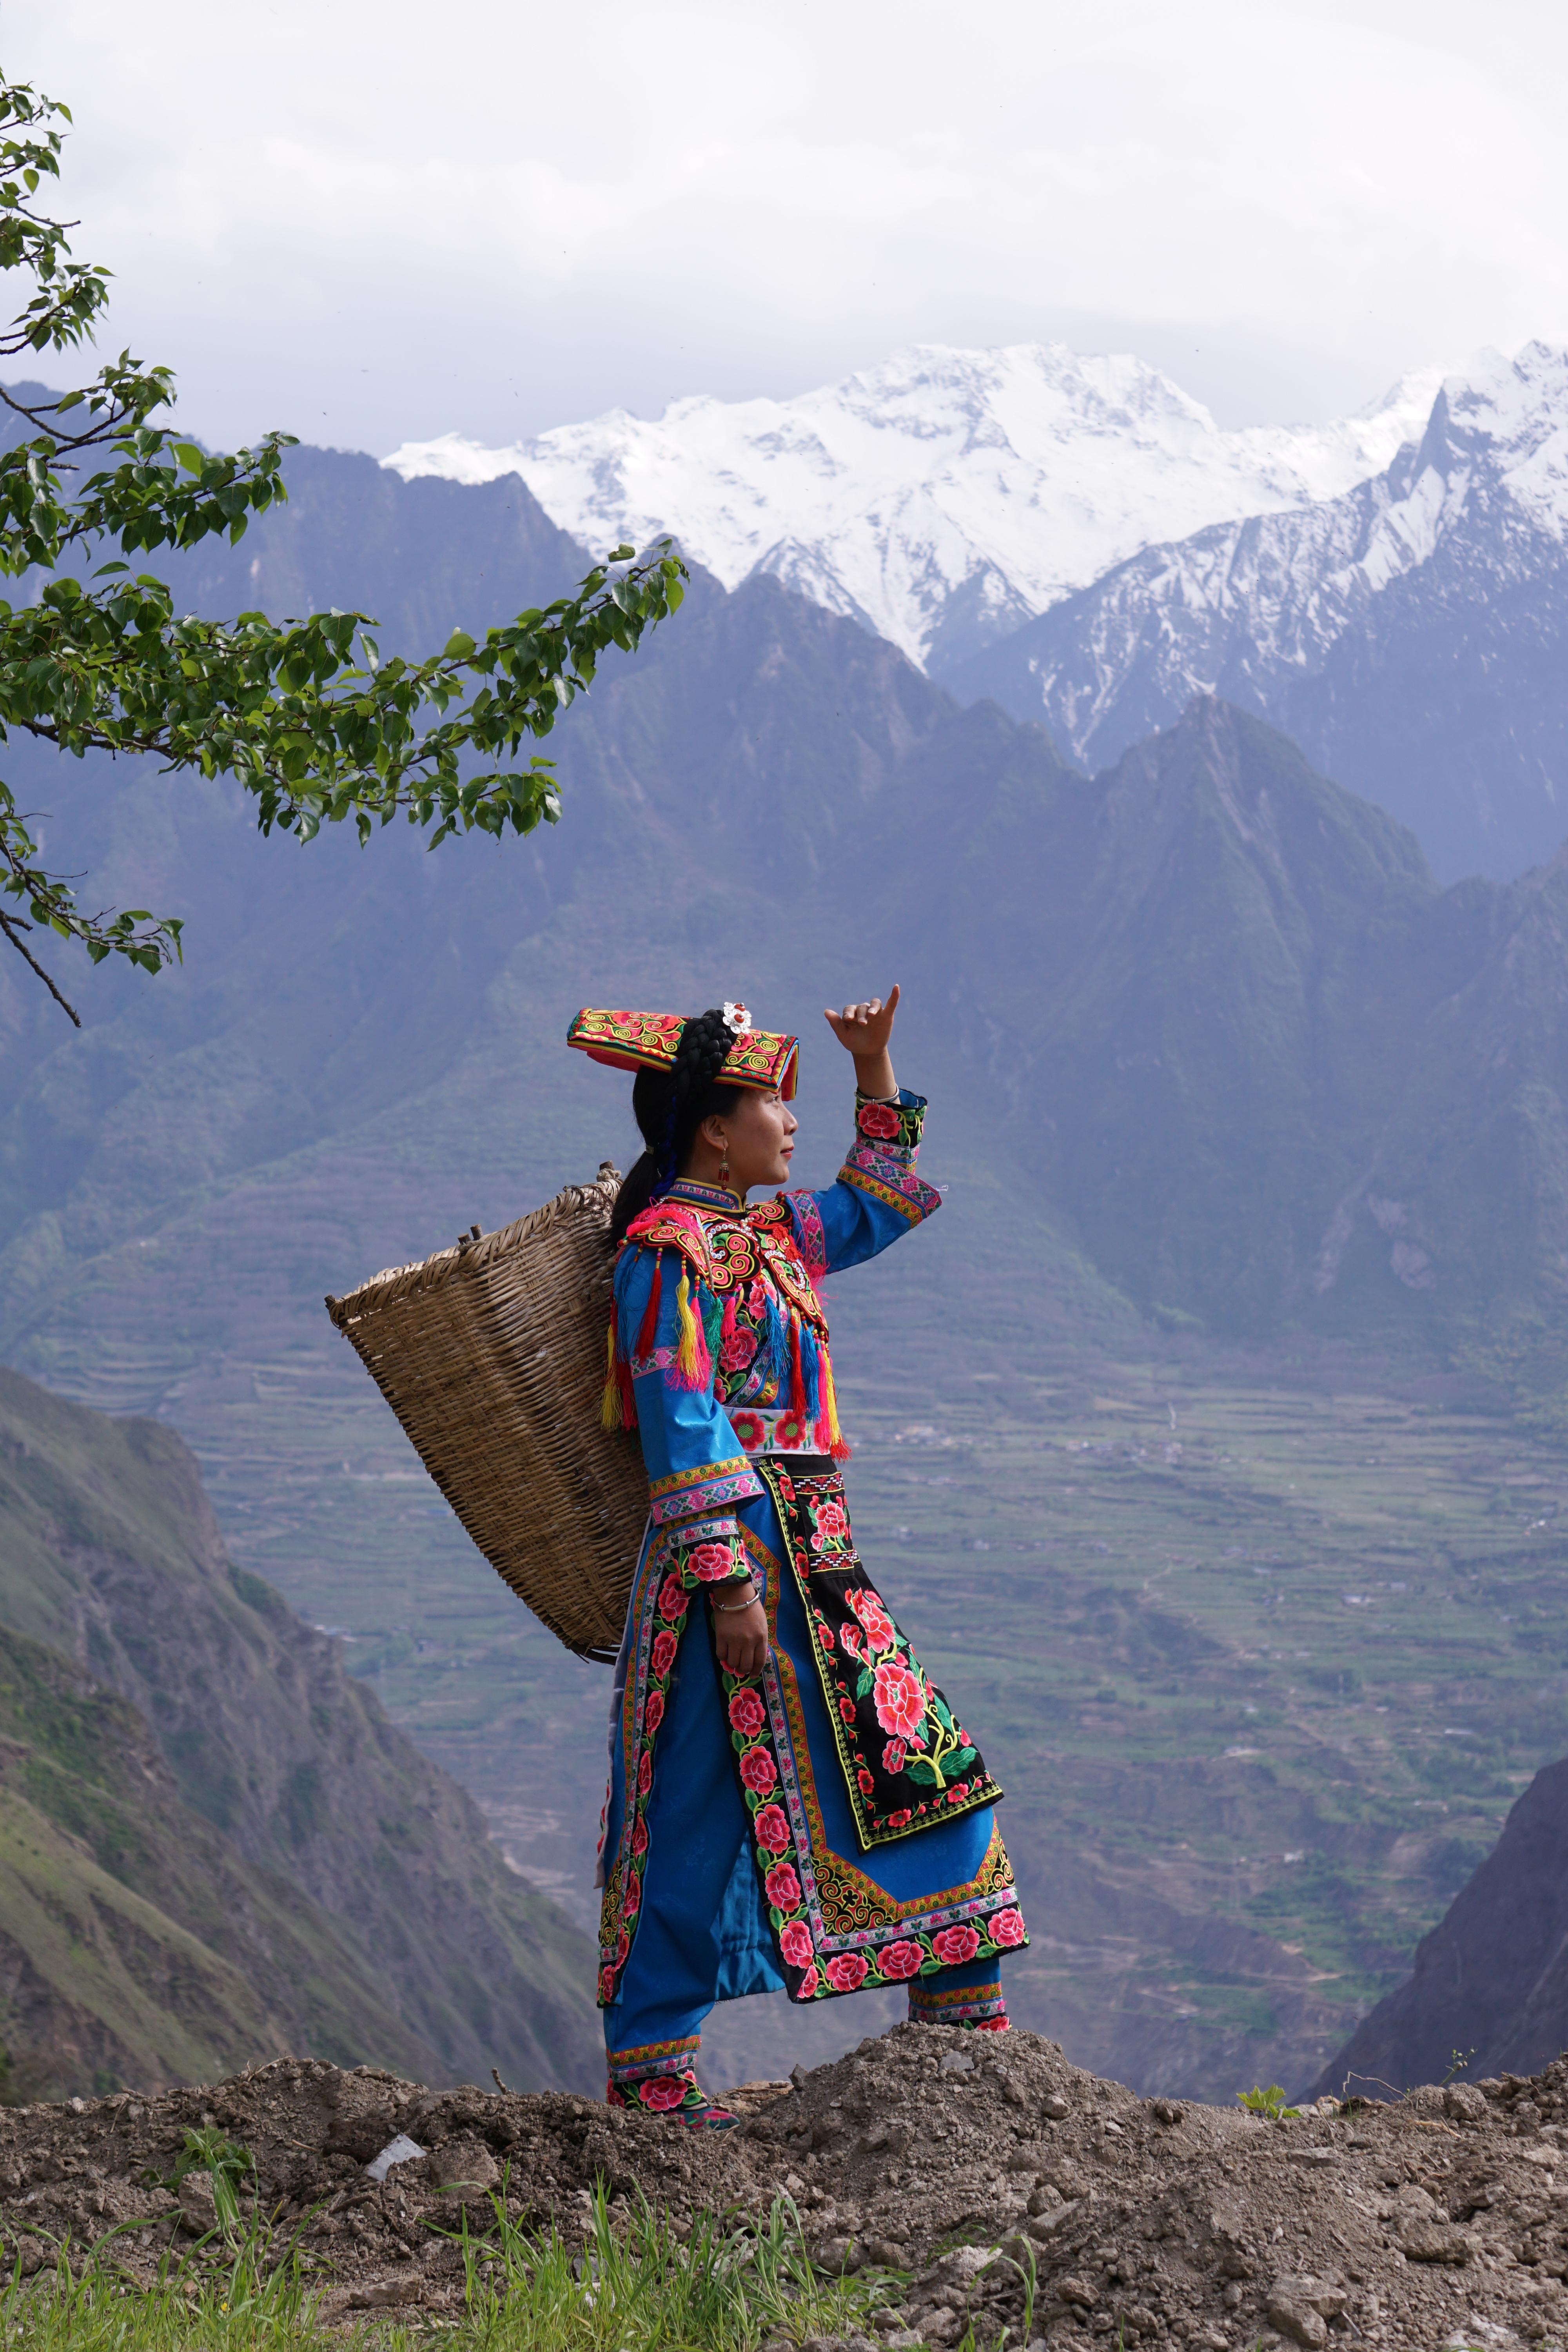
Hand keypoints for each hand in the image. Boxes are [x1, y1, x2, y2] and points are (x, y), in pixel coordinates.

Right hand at [710, 1593, 768, 1677]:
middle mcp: (749, 1641)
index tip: (752, 1675)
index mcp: (761, 1637)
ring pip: (733, 1662)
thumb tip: (754, 1656)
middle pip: (745, 1665)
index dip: (755, 1671)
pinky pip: (721, 1655)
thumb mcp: (762, 1624)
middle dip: (743, 1670)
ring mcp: (734, 1640)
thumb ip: (760, 1640)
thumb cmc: (751, 1608)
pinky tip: (724, 1652)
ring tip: (732, 1660)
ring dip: (733, 1664)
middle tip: (741, 1669)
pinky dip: (722, 1657)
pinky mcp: (721, 1637)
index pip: (760, 1661)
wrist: (735, 1595)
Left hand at [824, 984, 898, 1099]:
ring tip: (871, 1014)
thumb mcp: (843, 1035)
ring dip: (873, 1007)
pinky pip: (891, 1003)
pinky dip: (894, 995)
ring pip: (875, 1003)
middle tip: (862, 1024)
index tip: (848, 1019)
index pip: (849, 1009)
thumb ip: (835, 1023)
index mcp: (852, 1013)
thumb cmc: (853, 1042)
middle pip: (862, 1007)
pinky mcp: (887, 1015)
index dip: (848, 1013)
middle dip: (861, 1015)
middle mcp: (863, 1010)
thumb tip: (826, 1011)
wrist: (867, 1052)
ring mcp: (876, 1012)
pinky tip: (896, 987)